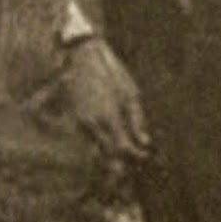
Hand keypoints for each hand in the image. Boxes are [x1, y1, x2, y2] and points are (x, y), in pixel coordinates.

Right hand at [62, 37, 149, 159]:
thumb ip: (137, 120)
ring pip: (96, 148)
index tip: (145, 155)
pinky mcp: (75, 119)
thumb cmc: (112, 73)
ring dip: (110, 155)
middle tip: (135, 163)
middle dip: (122, 162)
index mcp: (109, 117)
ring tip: (123, 158)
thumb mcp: (131, 94)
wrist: (83, 58)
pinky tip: (110, 141)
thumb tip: (145, 142)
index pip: (123, 147)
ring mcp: (81, 122)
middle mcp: (92, 124)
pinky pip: (89, 138)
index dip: (135, 155)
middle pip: (108, 154)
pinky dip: (100, 143)